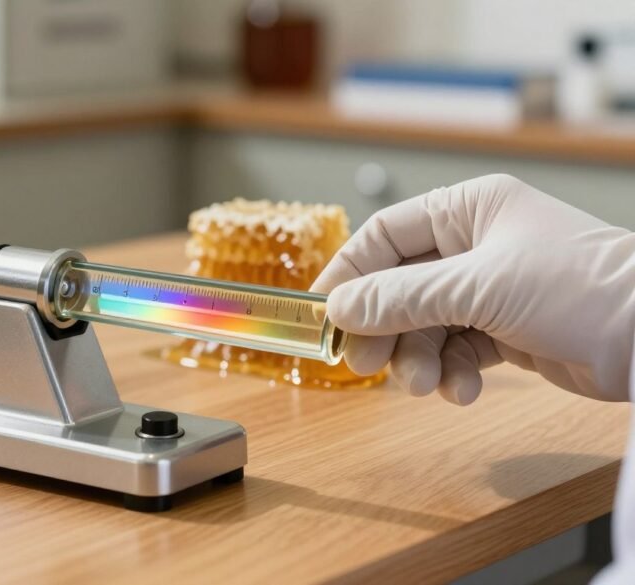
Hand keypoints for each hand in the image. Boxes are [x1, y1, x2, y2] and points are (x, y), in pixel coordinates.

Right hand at [311, 174, 634, 404]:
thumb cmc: (578, 288)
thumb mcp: (476, 287)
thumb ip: (399, 298)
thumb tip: (339, 309)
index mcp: (468, 209)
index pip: (385, 235)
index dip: (349, 274)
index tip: (323, 314)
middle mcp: (476, 244)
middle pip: (400, 287)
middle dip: (384, 328)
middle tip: (364, 364)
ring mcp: (492, 288)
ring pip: (425, 326)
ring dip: (419, 360)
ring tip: (426, 385)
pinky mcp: (508, 329)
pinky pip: (457, 351)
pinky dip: (453, 373)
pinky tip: (463, 391)